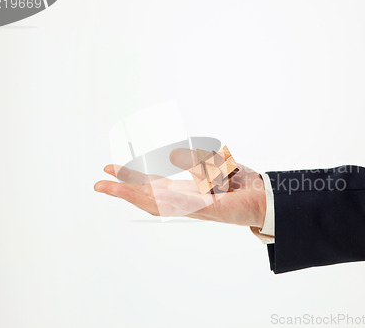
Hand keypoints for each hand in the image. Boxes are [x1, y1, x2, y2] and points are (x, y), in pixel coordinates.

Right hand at [94, 148, 266, 227]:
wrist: (265, 198)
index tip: (112, 170)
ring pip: (157, 203)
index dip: (132, 179)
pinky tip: (143, 193)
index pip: (152, 185)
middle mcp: (186, 201)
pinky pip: (181, 204)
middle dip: (123, 189)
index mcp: (186, 191)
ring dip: (132, 195)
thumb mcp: (215, 165)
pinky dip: (160, 199)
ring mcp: (193, 207)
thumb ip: (194, 160)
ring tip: (111, 188)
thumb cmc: (242, 184)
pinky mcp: (207, 209)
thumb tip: (171, 155)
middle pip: (148, 196)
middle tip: (99, 183)